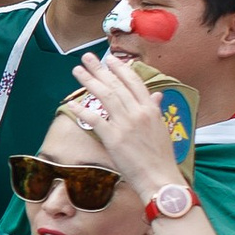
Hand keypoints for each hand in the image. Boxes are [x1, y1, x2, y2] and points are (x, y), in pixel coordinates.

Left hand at [68, 48, 182, 195]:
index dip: (120, 69)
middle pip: (116, 85)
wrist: (159, 177)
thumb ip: (156, 110)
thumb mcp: (162, 128)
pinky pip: (94, 120)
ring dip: (89, 81)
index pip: (134, 82)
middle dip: (100, 69)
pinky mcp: (113, 138)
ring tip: (77, 71)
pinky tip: (72, 103)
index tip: (110, 59)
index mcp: (151, 109)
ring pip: (105, 96)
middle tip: (87, 58)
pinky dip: (82, 110)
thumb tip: (157, 96)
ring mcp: (125, 124)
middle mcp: (138, 112)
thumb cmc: (161, 156)